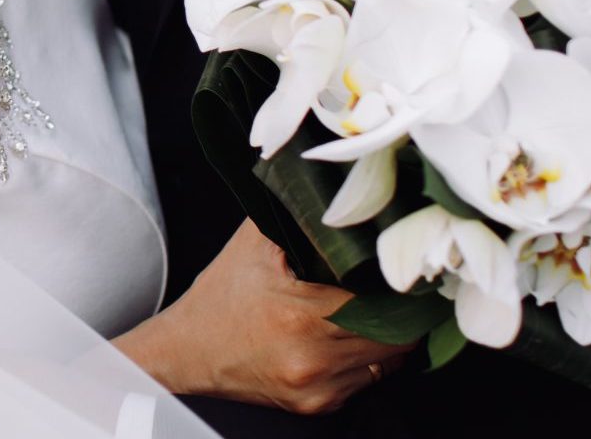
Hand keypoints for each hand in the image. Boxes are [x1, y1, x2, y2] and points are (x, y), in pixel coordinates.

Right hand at [113, 221, 407, 413]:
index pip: (385, 302)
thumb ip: (298, 213)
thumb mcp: (255, 243)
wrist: (186, 351)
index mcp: (301, 313)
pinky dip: (367, 357)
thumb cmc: (221, 295)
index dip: (401, 285)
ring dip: (390, 335)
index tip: (404, 270)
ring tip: (376, 309)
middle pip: (396, 334)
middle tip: (400, 286)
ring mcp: (318, 387)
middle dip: (402, 309)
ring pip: (388, 359)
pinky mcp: (319, 404)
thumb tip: (341, 185)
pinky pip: (368, 379)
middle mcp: (313, 357)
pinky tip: (349, 336)